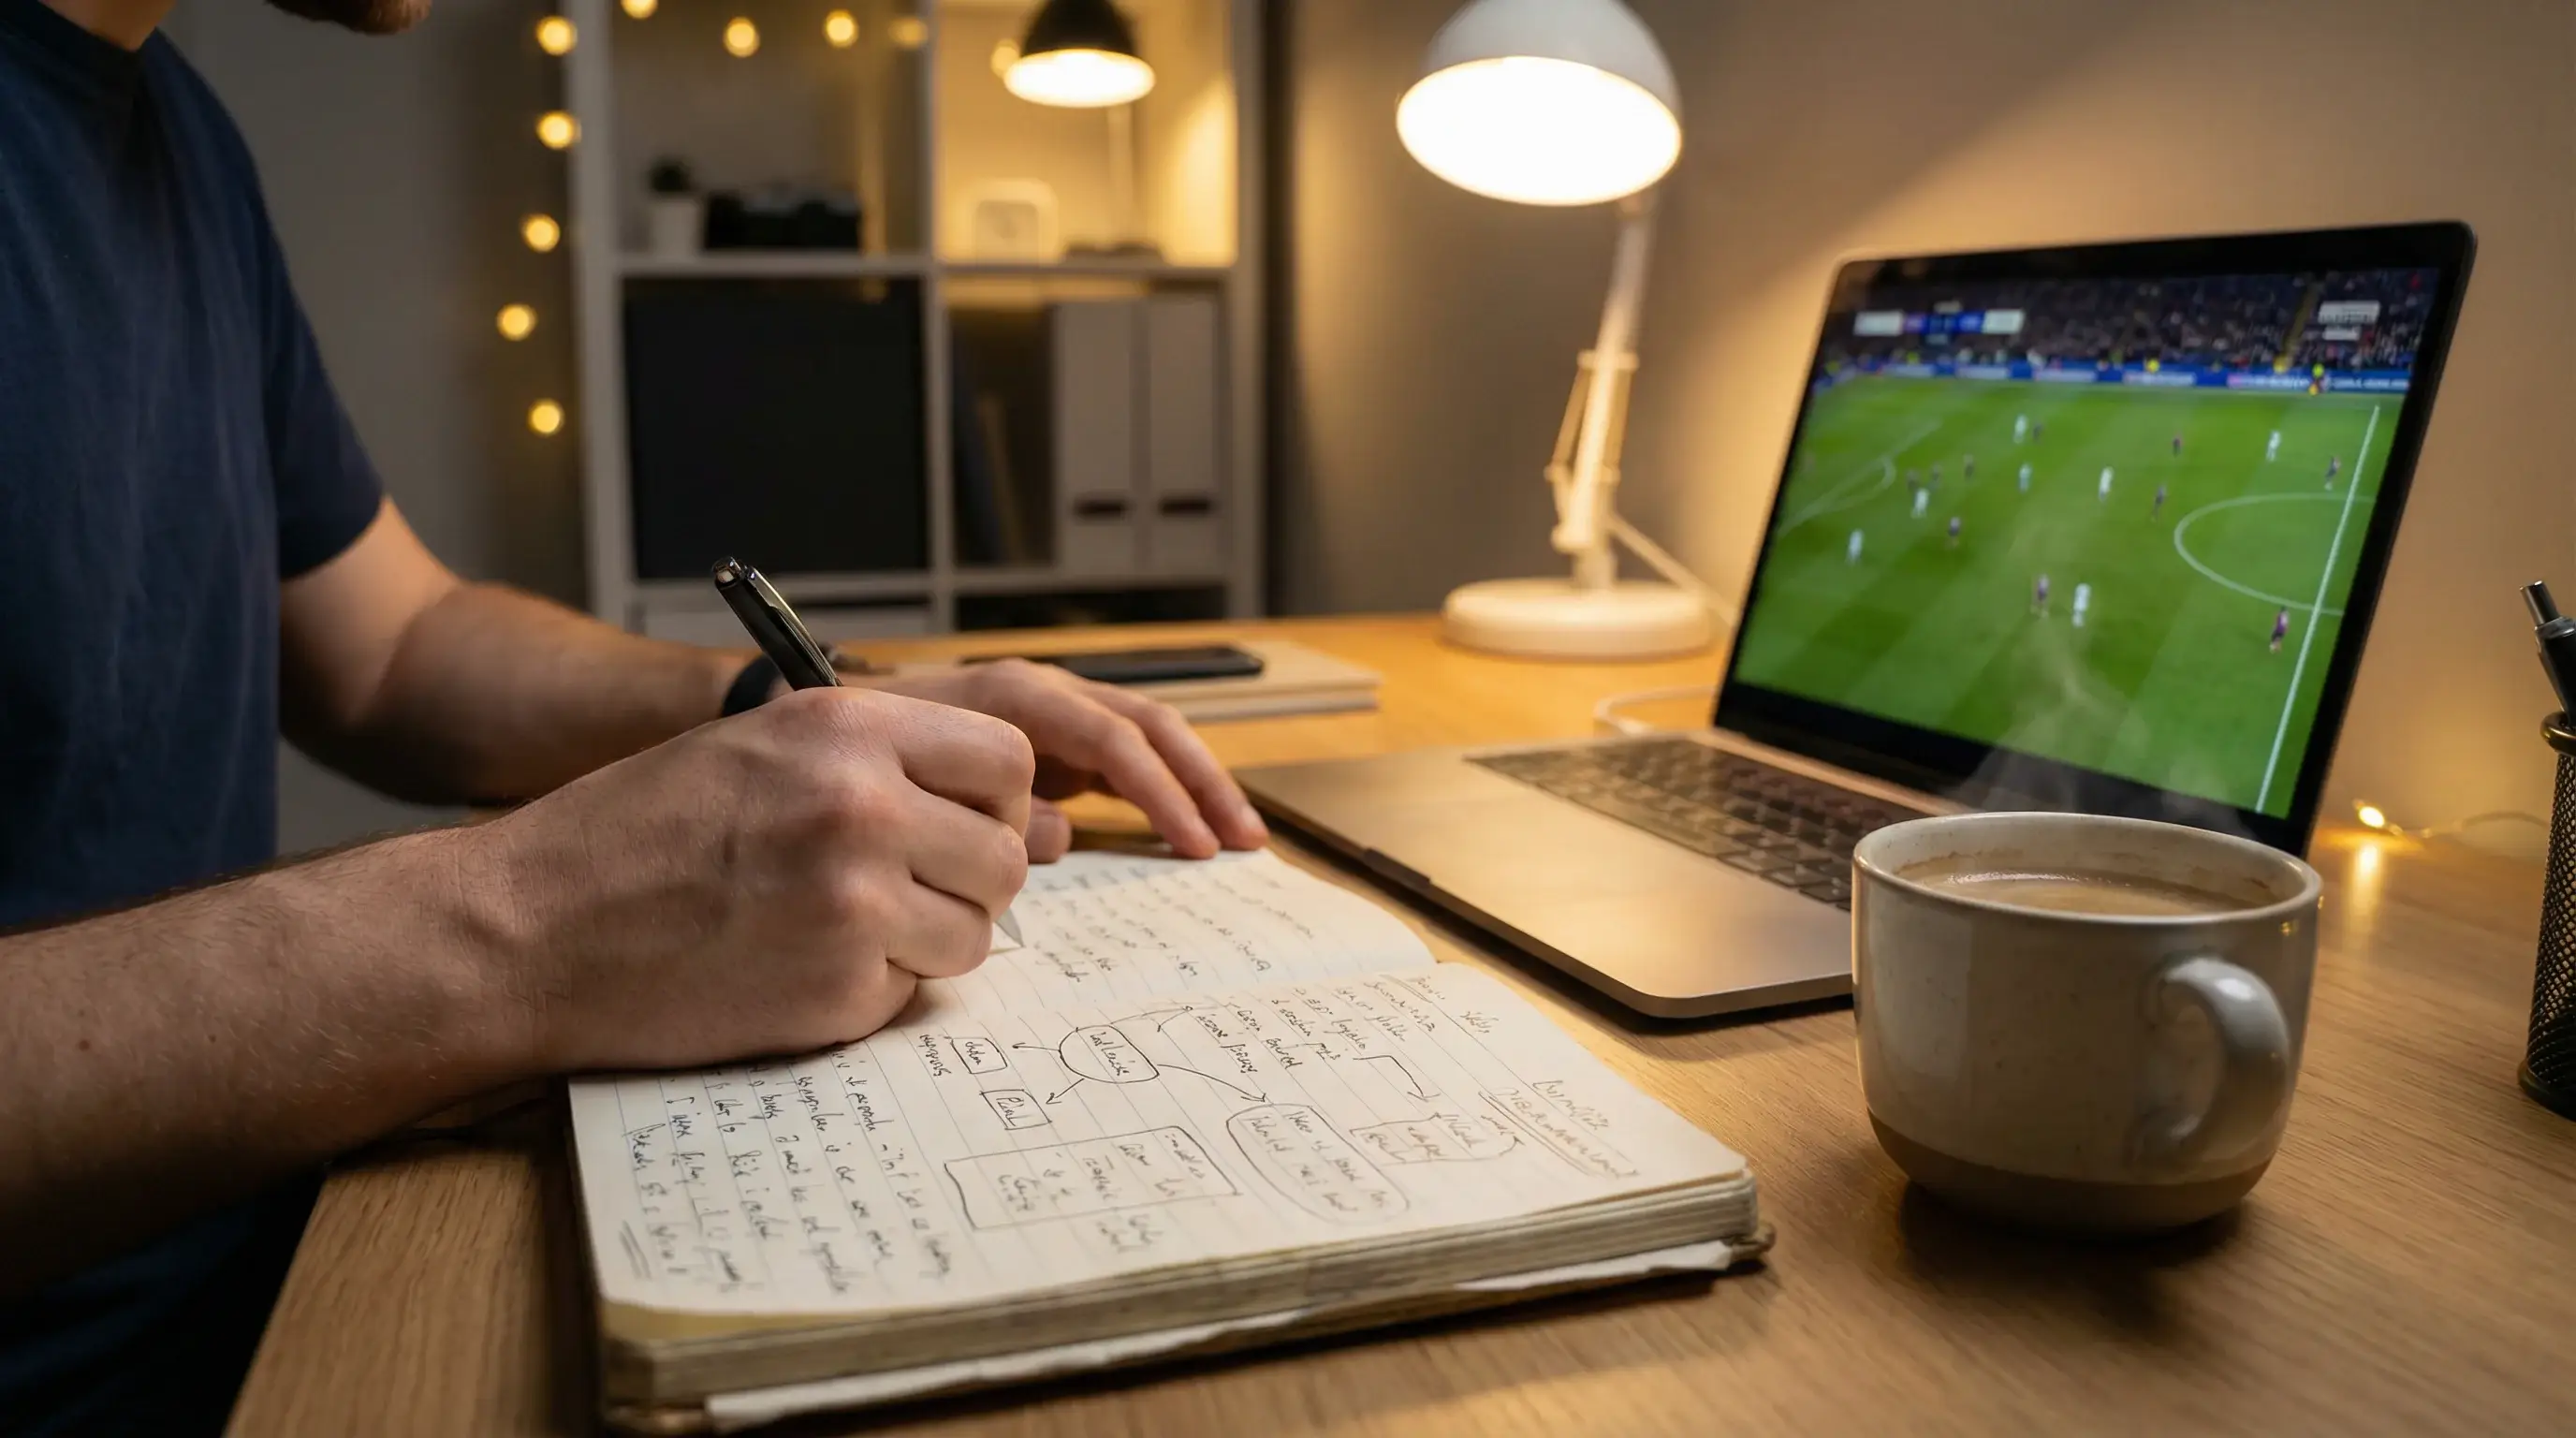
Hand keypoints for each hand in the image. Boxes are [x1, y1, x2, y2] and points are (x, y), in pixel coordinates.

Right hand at [462, 687, 1033, 1071]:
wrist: (529, 930)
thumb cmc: (631, 835)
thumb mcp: (757, 748)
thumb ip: (872, 760)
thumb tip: (985, 804)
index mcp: (847, 727)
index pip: (1006, 760)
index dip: (992, 801)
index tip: (957, 824)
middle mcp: (864, 805)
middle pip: (1006, 854)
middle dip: (966, 879)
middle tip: (901, 891)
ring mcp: (857, 902)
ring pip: (974, 932)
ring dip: (926, 941)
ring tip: (838, 930)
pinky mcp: (839, 990)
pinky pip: (911, 993)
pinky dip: (868, 992)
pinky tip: (794, 969)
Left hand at [873, 659, 1266, 861]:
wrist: (830, 725)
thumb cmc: (873, 754)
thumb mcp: (923, 780)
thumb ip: (994, 808)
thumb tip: (1061, 837)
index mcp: (1019, 696)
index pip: (1113, 739)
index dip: (1159, 792)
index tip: (1192, 844)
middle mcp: (1047, 692)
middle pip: (1150, 726)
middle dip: (1202, 781)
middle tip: (1243, 838)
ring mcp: (1055, 711)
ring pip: (1148, 734)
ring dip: (1198, 781)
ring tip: (1241, 834)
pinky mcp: (1054, 736)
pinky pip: (1124, 755)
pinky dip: (1163, 787)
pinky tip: (1192, 827)